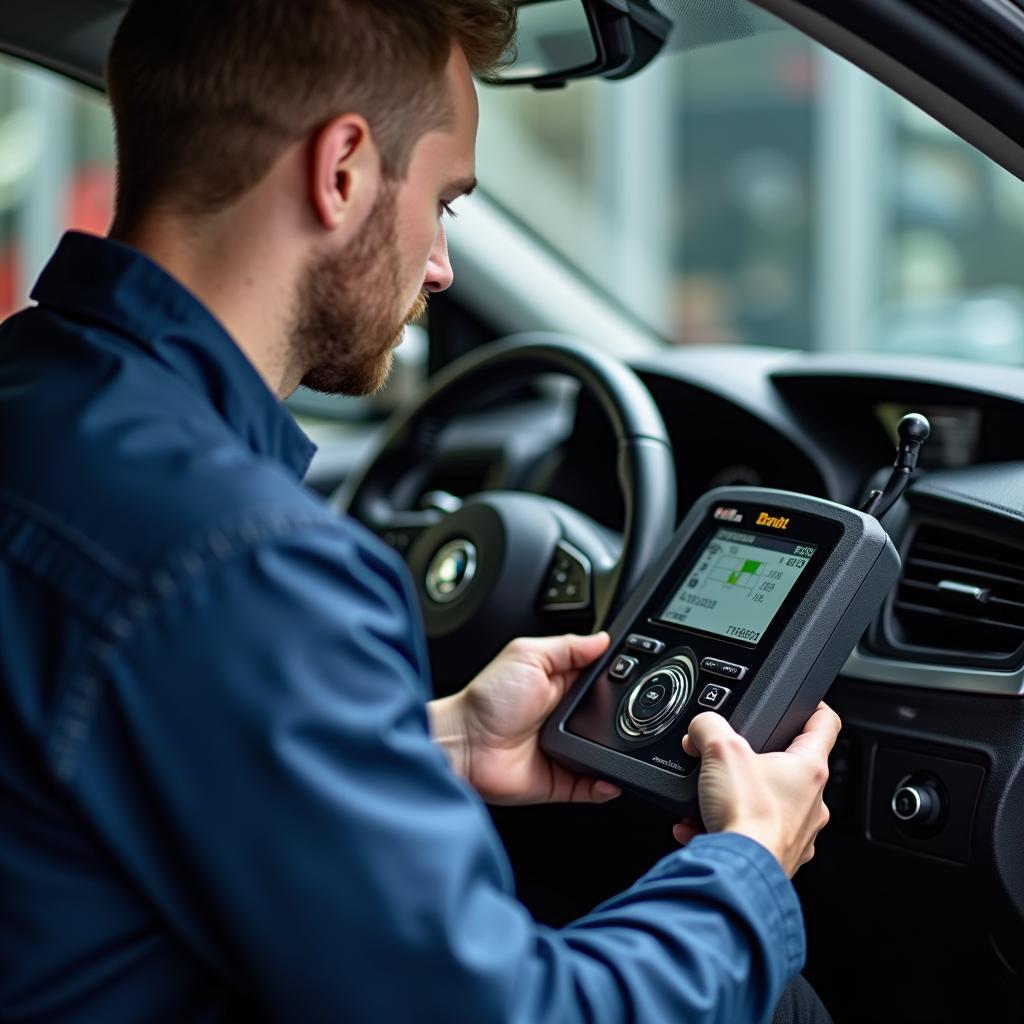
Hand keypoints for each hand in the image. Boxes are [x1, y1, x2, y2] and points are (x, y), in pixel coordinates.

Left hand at [428, 634, 621, 805]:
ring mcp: (564, 750)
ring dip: (617, 751)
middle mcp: (564, 718)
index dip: (617, 677)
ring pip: (606, 753)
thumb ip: (567, 647)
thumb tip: (602, 638)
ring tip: (625, 746)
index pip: (600, 680)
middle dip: (622, 715)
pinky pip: (591, 787)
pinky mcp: (560, 780)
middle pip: (608, 716)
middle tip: (630, 712)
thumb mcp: (527, 656)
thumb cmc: (486, 699)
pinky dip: (605, 786)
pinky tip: (611, 779)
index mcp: (559, 684)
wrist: (464, 743)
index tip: (635, 675)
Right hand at [677, 703, 840, 877]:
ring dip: (738, 798)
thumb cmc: (746, 816)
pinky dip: (725, 827)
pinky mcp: (779, 856)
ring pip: (769, 803)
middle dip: (758, 760)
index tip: (806, 703)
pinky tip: (698, 825)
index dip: (815, 707)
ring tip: (709, 797)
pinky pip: (751, 833)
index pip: (826, 724)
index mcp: (809, 768)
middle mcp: (812, 802)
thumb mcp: (720, 749)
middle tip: (732, 757)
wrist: (738, 872)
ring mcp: (798, 832)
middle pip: (791, 767)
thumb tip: (700, 727)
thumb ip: (709, 726)